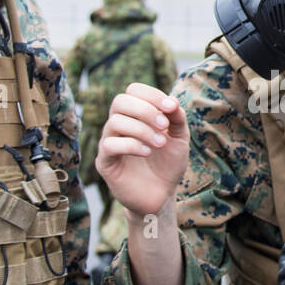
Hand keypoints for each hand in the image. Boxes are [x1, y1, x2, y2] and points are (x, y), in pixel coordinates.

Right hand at [95, 83, 187, 217]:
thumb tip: (171, 101)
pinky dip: (131, 145)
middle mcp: (118, 125)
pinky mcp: (105, 162)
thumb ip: (177, 118)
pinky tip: (147, 153)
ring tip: (160, 144)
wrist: (162, 194)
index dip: (151, 95)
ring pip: (115, 122)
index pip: (133, 90)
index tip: (170, 108)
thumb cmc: (168, 164)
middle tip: (163, 126)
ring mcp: (109, 142)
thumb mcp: (180, 138)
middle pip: (120, 101)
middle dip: (145, 110)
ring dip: (142, 130)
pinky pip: (109, 145)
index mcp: (135, 115)